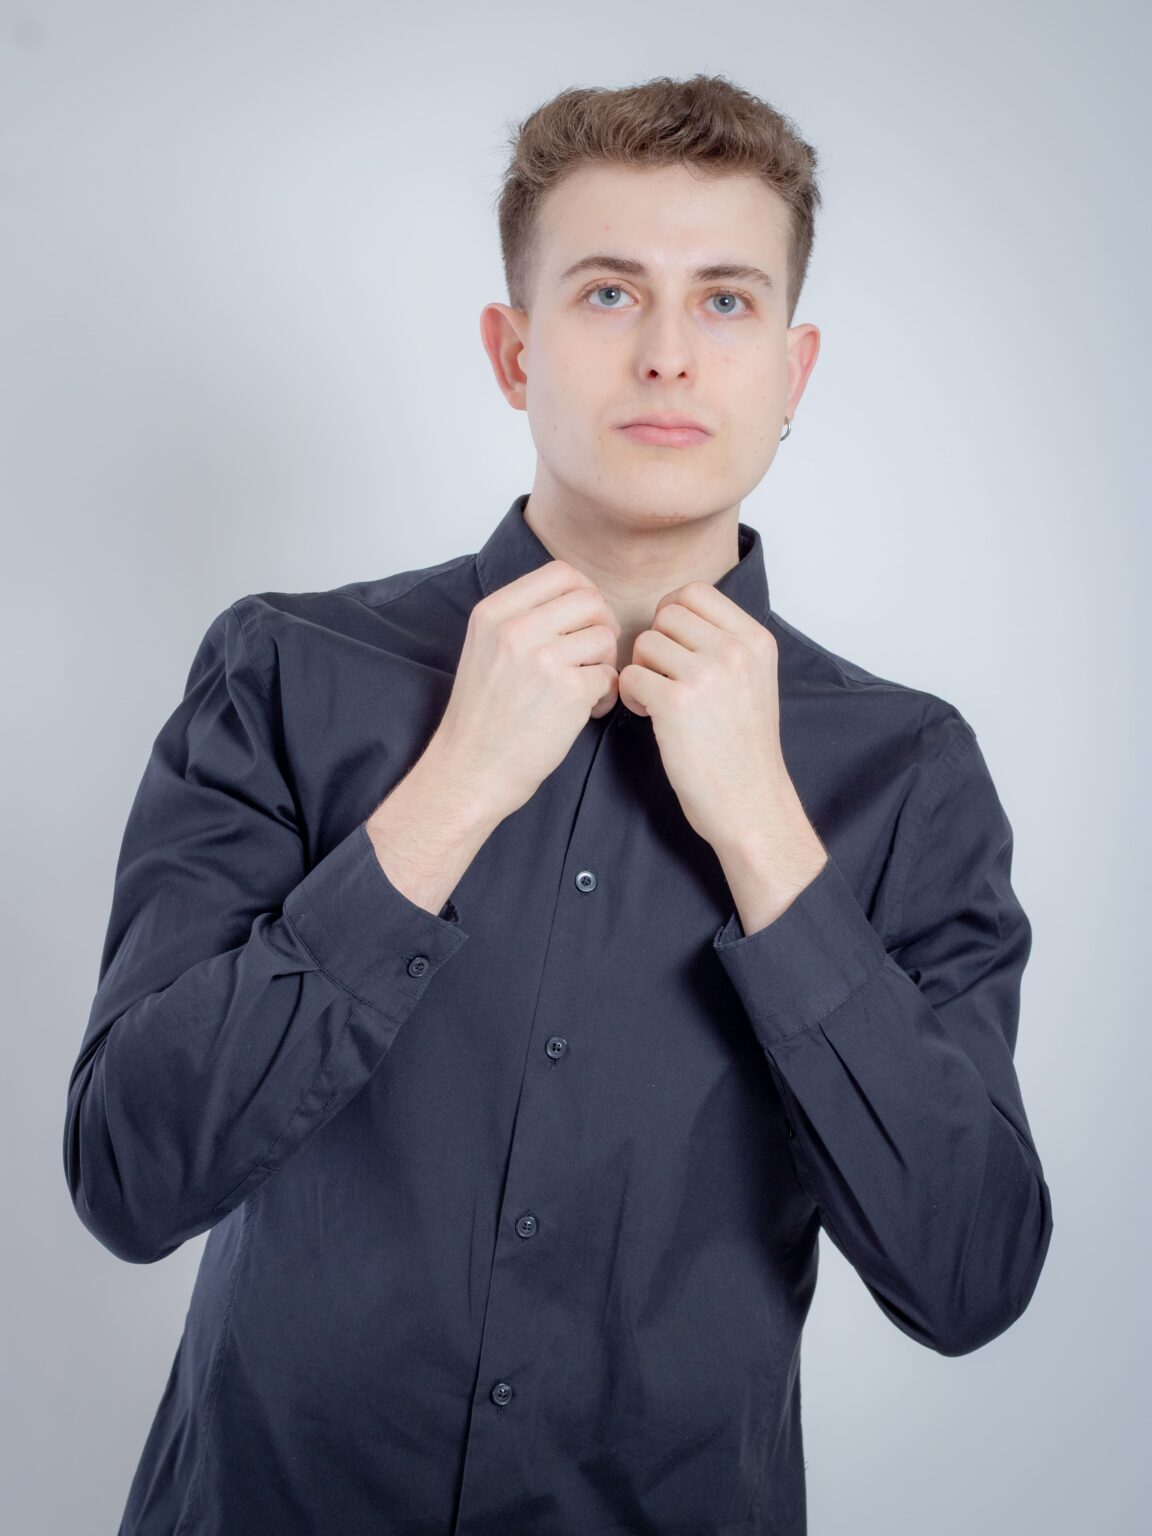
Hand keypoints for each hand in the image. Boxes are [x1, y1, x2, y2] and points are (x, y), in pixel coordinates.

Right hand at [429, 560, 620, 821]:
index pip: (560, 572)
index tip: (583, 621)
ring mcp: (542, 659)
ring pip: (604, 637)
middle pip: (590, 599)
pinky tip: (586, 711)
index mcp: (493, 613)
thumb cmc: (481, 717)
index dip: (584, 593)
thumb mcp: (483, 649)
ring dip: (605, 663)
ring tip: (586, 689)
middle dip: (602, 627)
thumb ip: (520, 618)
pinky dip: (606, 694)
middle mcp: (515, 629)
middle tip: (592, 657)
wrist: (470, 769)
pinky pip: (610, 676)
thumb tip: (576, 599)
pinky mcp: (568, 692)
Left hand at [618, 581, 823, 875]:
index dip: (671, 615)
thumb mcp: (753, 680)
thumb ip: (723, 643)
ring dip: (641, 670)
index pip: (695, 592)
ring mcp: (706, 674)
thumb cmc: (744, 748)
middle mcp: (735, 650)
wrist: (751, 802)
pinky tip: (650, 716)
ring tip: (657, 701)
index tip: (672, 649)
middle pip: (665, 613)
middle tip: (663, 678)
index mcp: (755, 639)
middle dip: (654, 643)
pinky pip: (630, 676)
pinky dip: (630, 695)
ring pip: (644, 642)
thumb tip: (673, 614)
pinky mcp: (676, 703)